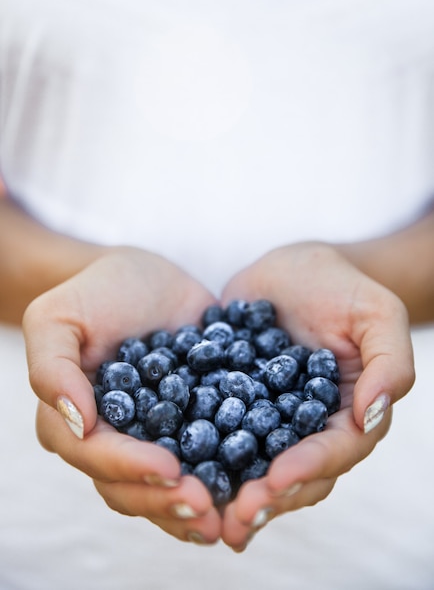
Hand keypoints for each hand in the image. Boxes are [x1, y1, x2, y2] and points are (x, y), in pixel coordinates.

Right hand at [24, 247, 221, 543]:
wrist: (145, 278)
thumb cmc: (96, 293)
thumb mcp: (58, 316)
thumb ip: (53, 367)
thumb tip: (79, 423)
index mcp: (77, 422)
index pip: (97, 456)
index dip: (130, 467)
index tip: (168, 467)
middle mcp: (115, 440)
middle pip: (132, 486)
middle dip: (166, 500)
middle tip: (206, 506)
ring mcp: (156, 437)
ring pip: (167, 487)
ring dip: (195, 507)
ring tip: (228, 515)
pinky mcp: (194, 424)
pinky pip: (208, 459)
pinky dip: (226, 477)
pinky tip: (252, 486)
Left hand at [219, 242, 414, 550]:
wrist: (293, 270)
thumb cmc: (341, 288)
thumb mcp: (377, 313)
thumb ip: (389, 362)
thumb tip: (372, 413)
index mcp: (345, 415)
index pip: (333, 452)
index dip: (307, 468)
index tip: (276, 479)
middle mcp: (305, 428)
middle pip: (290, 474)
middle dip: (264, 498)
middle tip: (233, 517)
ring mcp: (264, 419)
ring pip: (249, 465)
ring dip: (227, 491)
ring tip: (199, 508)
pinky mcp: (228, 403)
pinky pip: (213, 432)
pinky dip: (195, 452)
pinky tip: (168, 464)